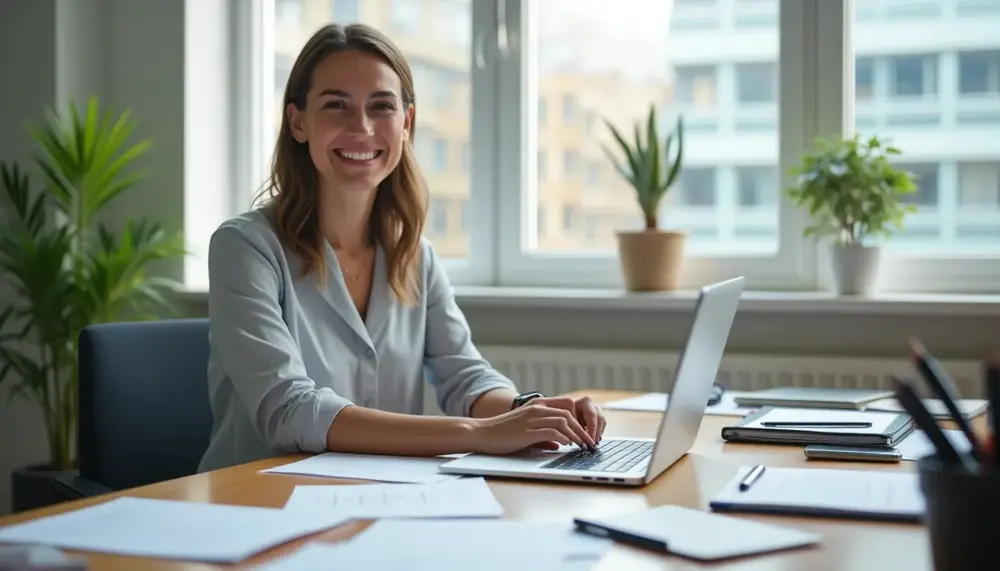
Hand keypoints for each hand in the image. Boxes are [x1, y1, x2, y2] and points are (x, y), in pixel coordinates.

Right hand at [469, 403, 597, 454]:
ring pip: (564, 421)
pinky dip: (564, 439)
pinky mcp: (528, 431)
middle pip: (568, 412)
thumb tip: (560, 443)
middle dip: (582, 428)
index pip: (567, 404)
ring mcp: (532, 418)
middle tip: (589, 442)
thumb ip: (544, 433)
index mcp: (537, 404)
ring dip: (576, 435)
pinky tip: (568, 446)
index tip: (584, 431)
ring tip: (583, 446)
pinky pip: (553, 432)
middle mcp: (536, 408)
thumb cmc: (502, 433)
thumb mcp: (526, 428)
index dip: (579, 417)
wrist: (482, 433)